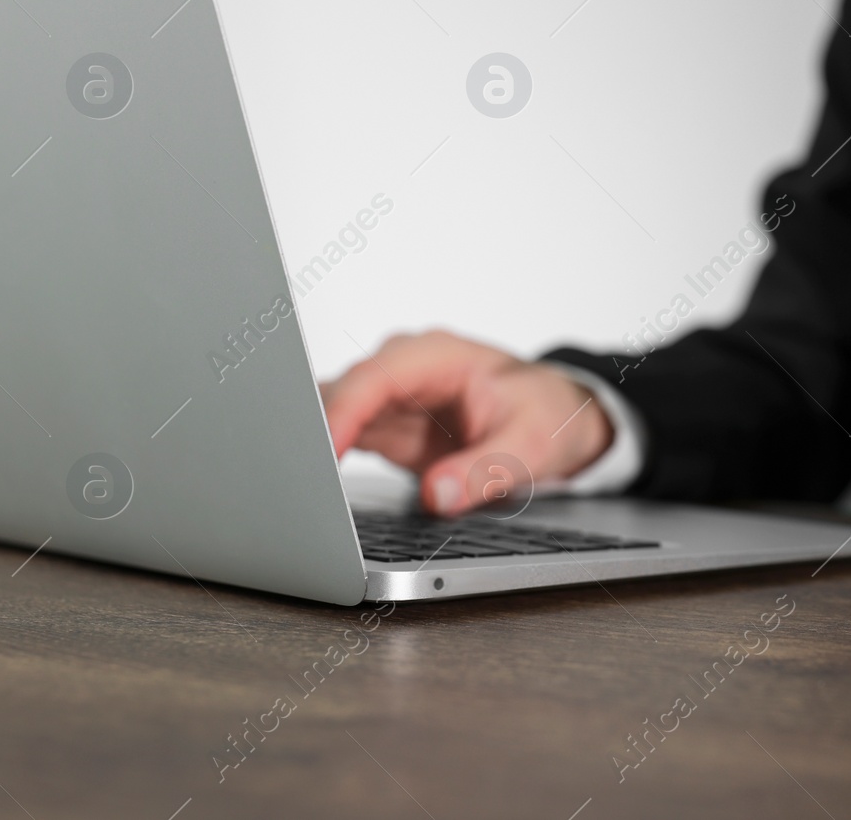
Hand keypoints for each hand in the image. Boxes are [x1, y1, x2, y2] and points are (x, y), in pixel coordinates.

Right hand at [321, 330, 612, 514]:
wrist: (556, 414)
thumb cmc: (545, 413)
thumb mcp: (530, 445)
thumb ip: (483, 470)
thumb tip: (435, 494)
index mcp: (436, 356)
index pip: (374, 379)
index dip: (342, 414)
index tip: (323, 453)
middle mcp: (403, 370)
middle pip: (340, 393)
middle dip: (313, 430)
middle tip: (295, 477)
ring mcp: (390, 398)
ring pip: (331, 415)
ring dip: (314, 447)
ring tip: (298, 488)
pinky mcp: (385, 426)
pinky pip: (342, 437)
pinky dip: (325, 460)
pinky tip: (314, 489)